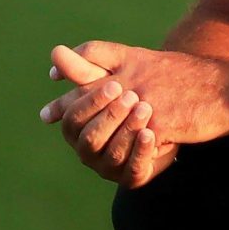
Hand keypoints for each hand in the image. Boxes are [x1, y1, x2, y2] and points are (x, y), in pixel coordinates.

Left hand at [39, 41, 228, 145]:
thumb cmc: (197, 78)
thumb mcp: (160, 63)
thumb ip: (132, 67)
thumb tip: (113, 77)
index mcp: (135, 59)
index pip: (94, 52)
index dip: (72, 62)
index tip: (54, 72)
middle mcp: (134, 77)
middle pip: (88, 87)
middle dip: (66, 103)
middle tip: (47, 115)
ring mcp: (144, 101)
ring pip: (105, 120)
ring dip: (90, 132)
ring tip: (78, 144)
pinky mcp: (158, 124)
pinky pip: (133, 142)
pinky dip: (125, 151)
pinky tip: (116, 159)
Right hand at [43, 48, 177, 187]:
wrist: (172, 114)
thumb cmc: (134, 93)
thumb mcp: (111, 77)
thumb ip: (85, 67)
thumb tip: (55, 52)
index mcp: (75, 130)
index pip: (73, 118)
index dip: (92, 102)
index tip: (115, 84)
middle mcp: (86, 152)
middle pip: (90, 139)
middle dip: (110, 117)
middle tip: (132, 96)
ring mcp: (108, 168)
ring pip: (113, 154)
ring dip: (127, 131)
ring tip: (145, 109)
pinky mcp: (132, 178)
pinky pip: (134, 169)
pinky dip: (141, 151)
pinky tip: (151, 134)